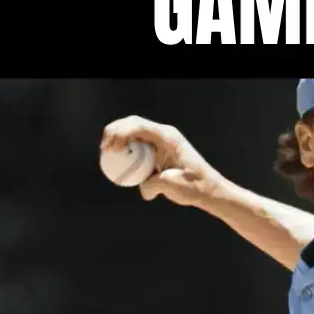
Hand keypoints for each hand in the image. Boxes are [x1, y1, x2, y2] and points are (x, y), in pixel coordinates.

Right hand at [100, 115, 218, 207]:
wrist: (208, 189)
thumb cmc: (194, 186)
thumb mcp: (171, 185)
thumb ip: (152, 185)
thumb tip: (143, 189)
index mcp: (168, 137)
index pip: (139, 126)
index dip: (120, 133)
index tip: (110, 149)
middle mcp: (165, 135)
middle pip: (133, 123)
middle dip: (115, 131)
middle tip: (104, 148)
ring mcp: (162, 141)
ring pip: (135, 131)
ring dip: (119, 138)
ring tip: (107, 152)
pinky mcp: (160, 150)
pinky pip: (139, 144)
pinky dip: (127, 148)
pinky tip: (119, 160)